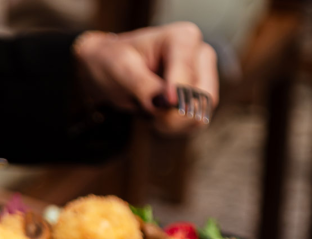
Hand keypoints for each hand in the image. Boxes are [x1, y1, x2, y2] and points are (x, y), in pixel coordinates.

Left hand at [74, 22, 217, 133]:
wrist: (108, 69)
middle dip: (175, 115)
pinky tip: (157, 119)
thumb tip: (164, 104)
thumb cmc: (112, 62)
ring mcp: (202, 75)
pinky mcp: (199, 95)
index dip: (173, 96)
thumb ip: (143, 85)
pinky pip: (196, 122)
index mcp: (183, 38)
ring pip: (201, 112)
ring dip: (174, 123)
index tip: (154, 106)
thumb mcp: (120, 70)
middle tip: (149, 115)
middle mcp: (200, 54)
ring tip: (149, 115)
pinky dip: (176, 127)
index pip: (188, 76)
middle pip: (203, 97)